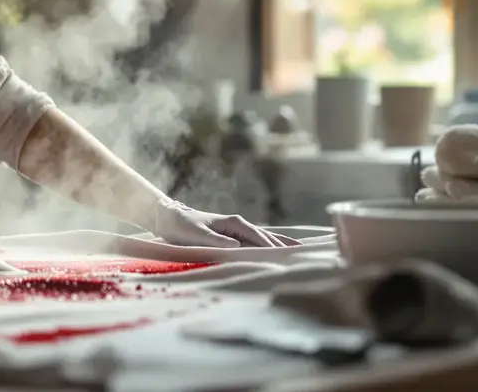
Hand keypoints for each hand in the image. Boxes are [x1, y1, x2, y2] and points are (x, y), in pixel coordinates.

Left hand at [151, 198, 301, 247]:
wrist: (170, 217)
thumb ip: (218, 242)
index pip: (260, 239)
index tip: (290, 259)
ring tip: (301, 252)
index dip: (274, 249)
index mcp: (235, 224)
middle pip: (268, 238)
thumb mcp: (198, 235)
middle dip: (285, 248)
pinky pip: (257, 240)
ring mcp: (238, 229)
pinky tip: (281, 248)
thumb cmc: (182, 227)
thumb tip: (239, 248)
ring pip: (266, 238)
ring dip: (282, 245)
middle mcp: (241, 225)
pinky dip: (271, 244)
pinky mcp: (234, 235)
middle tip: (307, 258)